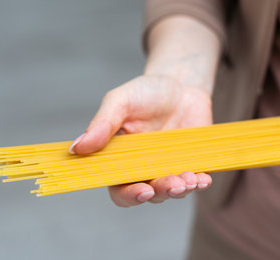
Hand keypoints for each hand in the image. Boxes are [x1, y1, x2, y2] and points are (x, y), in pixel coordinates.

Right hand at [69, 75, 212, 206]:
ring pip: (172, 191)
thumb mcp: (120, 101)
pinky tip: (203, 179)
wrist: (180, 84)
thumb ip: (102, 124)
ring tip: (190, 179)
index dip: (129, 195)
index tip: (142, 190)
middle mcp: (144, 168)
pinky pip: (195, 181)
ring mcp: (168, 167)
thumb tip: (76, 148)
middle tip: (171, 183)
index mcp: (120, 159)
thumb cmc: (145, 92)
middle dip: (161, 192)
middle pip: (149, 194)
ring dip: (181, 189)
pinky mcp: (191, 164)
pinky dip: (199, 183)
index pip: (119, 188)